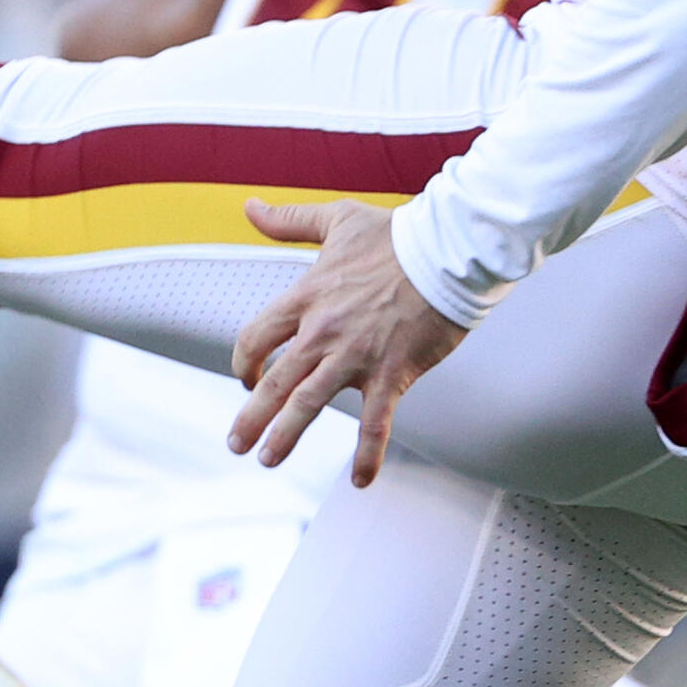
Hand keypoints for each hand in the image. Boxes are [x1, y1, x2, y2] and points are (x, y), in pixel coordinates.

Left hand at [227, 197, 471, 487]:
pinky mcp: (392, 373)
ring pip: (309, 404)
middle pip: (274, 381)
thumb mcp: (335, 219)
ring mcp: (355, 355)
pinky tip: (359, 480)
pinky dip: (366, 454)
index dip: (244, 362)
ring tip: (267, 459)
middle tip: (236, 443)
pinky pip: (375, 423)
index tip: (247, 380)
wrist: (450, 250)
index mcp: (305, 297)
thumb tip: (248, 206)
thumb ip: (288, 220)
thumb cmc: (396, 235)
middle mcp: (322, 331)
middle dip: (251, 416)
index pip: (256, 338)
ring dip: (285, 436)